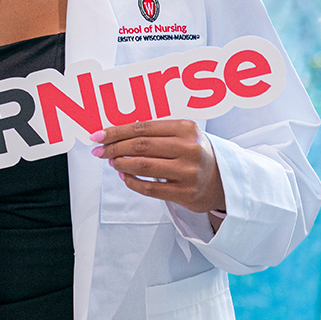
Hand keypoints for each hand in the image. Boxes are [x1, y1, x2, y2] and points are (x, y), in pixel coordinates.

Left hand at [91, 120, 225, 216]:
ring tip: (111, 161)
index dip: (116, 131)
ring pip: (143, 166)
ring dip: (120, 163)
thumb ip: (154, 132)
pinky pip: (149, 188)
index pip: (142, 128)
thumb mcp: (182, 134)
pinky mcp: (185, 193)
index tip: (98, 135)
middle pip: (140, 146)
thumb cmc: (194, 153)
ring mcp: (188, 172)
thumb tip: (115, 134)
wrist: (222, 180)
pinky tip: (124, 176)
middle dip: (114, 148)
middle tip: (99, 150)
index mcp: (187, 128)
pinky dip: (131, 181)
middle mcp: (189, 149)